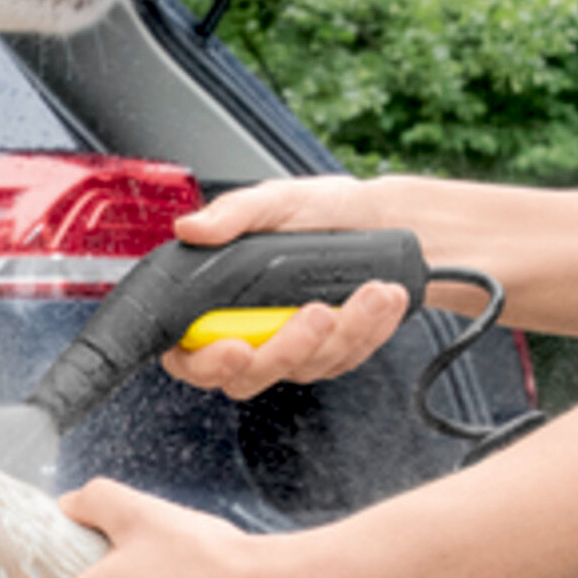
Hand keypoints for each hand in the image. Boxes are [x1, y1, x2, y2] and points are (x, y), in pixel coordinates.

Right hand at [164, 175, 410, 395]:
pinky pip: (348, 357)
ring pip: (307, 367)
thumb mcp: (274, 200)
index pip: (190, 354)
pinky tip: (387, 298)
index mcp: (218, 301)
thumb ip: (233, 214)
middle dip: (286, 350)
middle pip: (249, 377)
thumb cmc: (316, 208)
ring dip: (343, 332)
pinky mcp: (333, 353)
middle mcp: (251, 332)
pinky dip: (370, 330)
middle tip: (317, 312)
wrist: (375, 214)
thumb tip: (192, 228)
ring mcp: (293, 349)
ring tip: (371, 291)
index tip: (235, 347)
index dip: (205, 362)